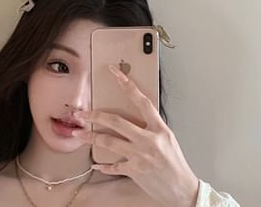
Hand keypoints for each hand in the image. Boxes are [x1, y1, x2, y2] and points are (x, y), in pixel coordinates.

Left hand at [71, 64, 199, 206]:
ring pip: (109, 142)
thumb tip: (134, 118)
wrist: (182, 188)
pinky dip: (103, 165)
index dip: (128, 85)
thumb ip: (151, 127)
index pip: (142, 101)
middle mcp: (149, 140)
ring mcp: (140, 156)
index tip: (116, 73)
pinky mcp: (134, 171)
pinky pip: (113, 166)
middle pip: (117, 122)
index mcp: (159, 128)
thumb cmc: (175, 163)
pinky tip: (95, 164)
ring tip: (78, 133)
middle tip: (82, 113)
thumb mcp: (168, 138)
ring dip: (91, 137)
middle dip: (96, 116)